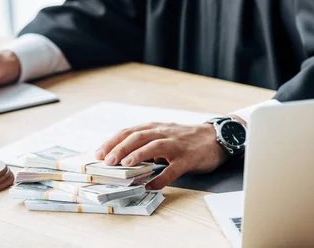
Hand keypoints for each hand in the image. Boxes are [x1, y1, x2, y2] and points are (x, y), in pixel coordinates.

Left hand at [95, 122, 228, 189]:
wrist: (215, 137)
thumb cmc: (183, 139)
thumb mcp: (161, 135)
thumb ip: (144, 143)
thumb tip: (121, 157)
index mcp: (154, 127)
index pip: (129, 132)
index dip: (112, 141)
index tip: (98, 153)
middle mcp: (163, 133)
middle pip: (138, 136)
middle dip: (120, 148)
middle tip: (106, 160)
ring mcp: (176, 145)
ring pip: (154, 146)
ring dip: (138, 155)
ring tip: (124, 165)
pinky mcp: (188, 158)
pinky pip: (173, 169)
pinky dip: (161, 178)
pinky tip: (150, 186)